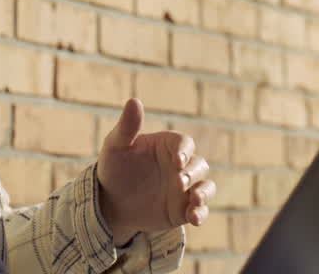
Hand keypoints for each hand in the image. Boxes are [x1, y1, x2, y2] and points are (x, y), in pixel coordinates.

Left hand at [97, 98, 215, 243]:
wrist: (111, 202)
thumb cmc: (114, 167)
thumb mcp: (116, 146)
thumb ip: (127, 126)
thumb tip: (134, 100)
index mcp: (168, 145)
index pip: (185, 143)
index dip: (184, 150)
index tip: (177, 160)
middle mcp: (181, 165)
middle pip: (199, 164)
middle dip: (193, 173)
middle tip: (179, 181)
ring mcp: (185, 188)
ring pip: (206, 186)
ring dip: (205, 193)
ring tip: (194, 200)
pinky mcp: (184, 209)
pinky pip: (200, 210)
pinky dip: (202, 213)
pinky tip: (194, 218)